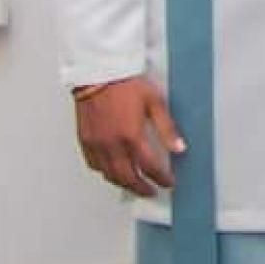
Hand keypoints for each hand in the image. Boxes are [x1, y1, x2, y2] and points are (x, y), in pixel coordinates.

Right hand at [75, 77, 184, 195]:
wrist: (99, 72)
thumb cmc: (125, 84)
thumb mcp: (154, 102)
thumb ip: (167, 128)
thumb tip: (179, 148)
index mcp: (131, 136)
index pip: (150, 167)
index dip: (161, 178)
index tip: (168, 182)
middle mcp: (112, 144)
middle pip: (128, 177)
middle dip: (141, 188)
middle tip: (150, 191)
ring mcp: (97, 144)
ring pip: (109, 175)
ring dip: (123, 183)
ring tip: (134, 184)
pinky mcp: (85, 140)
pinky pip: (94, 164)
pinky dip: (104, 172)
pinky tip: (111, 170)